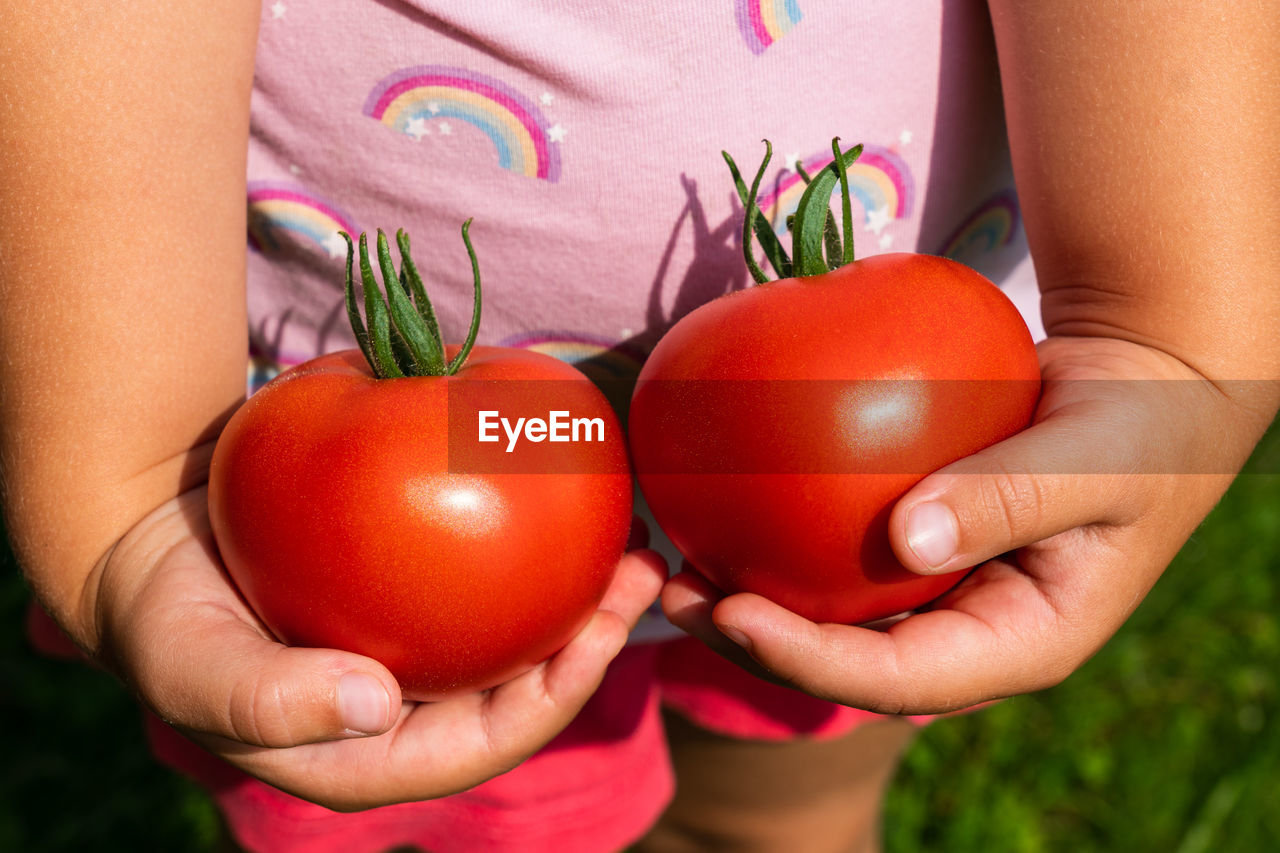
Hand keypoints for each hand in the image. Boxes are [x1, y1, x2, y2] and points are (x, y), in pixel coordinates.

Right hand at [86, 490, 664, 810]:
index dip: (551, 700)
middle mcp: (411, 702)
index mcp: (375, 749)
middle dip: (593, 638)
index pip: (485, 741)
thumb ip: (264, 697)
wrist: (144, 539)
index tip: (598, 638)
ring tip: (628, 533)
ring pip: (515, 622)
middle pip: (523, 680)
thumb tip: (374, 705)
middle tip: (642, 570)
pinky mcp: (410, 585)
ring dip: (579, 587)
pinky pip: (480, 565)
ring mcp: (415, 641)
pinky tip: (561, 486)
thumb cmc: (160, 616)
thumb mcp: (190, 662)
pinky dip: (525, 535)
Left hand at [663, 336, 1275, 713]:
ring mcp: (935, 591)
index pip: (895, 678)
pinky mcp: (911, 542)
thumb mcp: (1099, 460)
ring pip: (829, 612)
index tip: (731, 613)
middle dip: (750, 640)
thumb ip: (1016, 496)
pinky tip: (721, 500)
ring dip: (746, 592)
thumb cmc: (1138, 428)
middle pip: (841, 660)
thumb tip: (906, 543)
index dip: (807, 661)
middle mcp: (963, 632)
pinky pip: (838, 550)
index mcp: (1015, 644)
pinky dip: (780, 533)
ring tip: (671, 558)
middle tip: (671, 591)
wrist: (1139, 395)